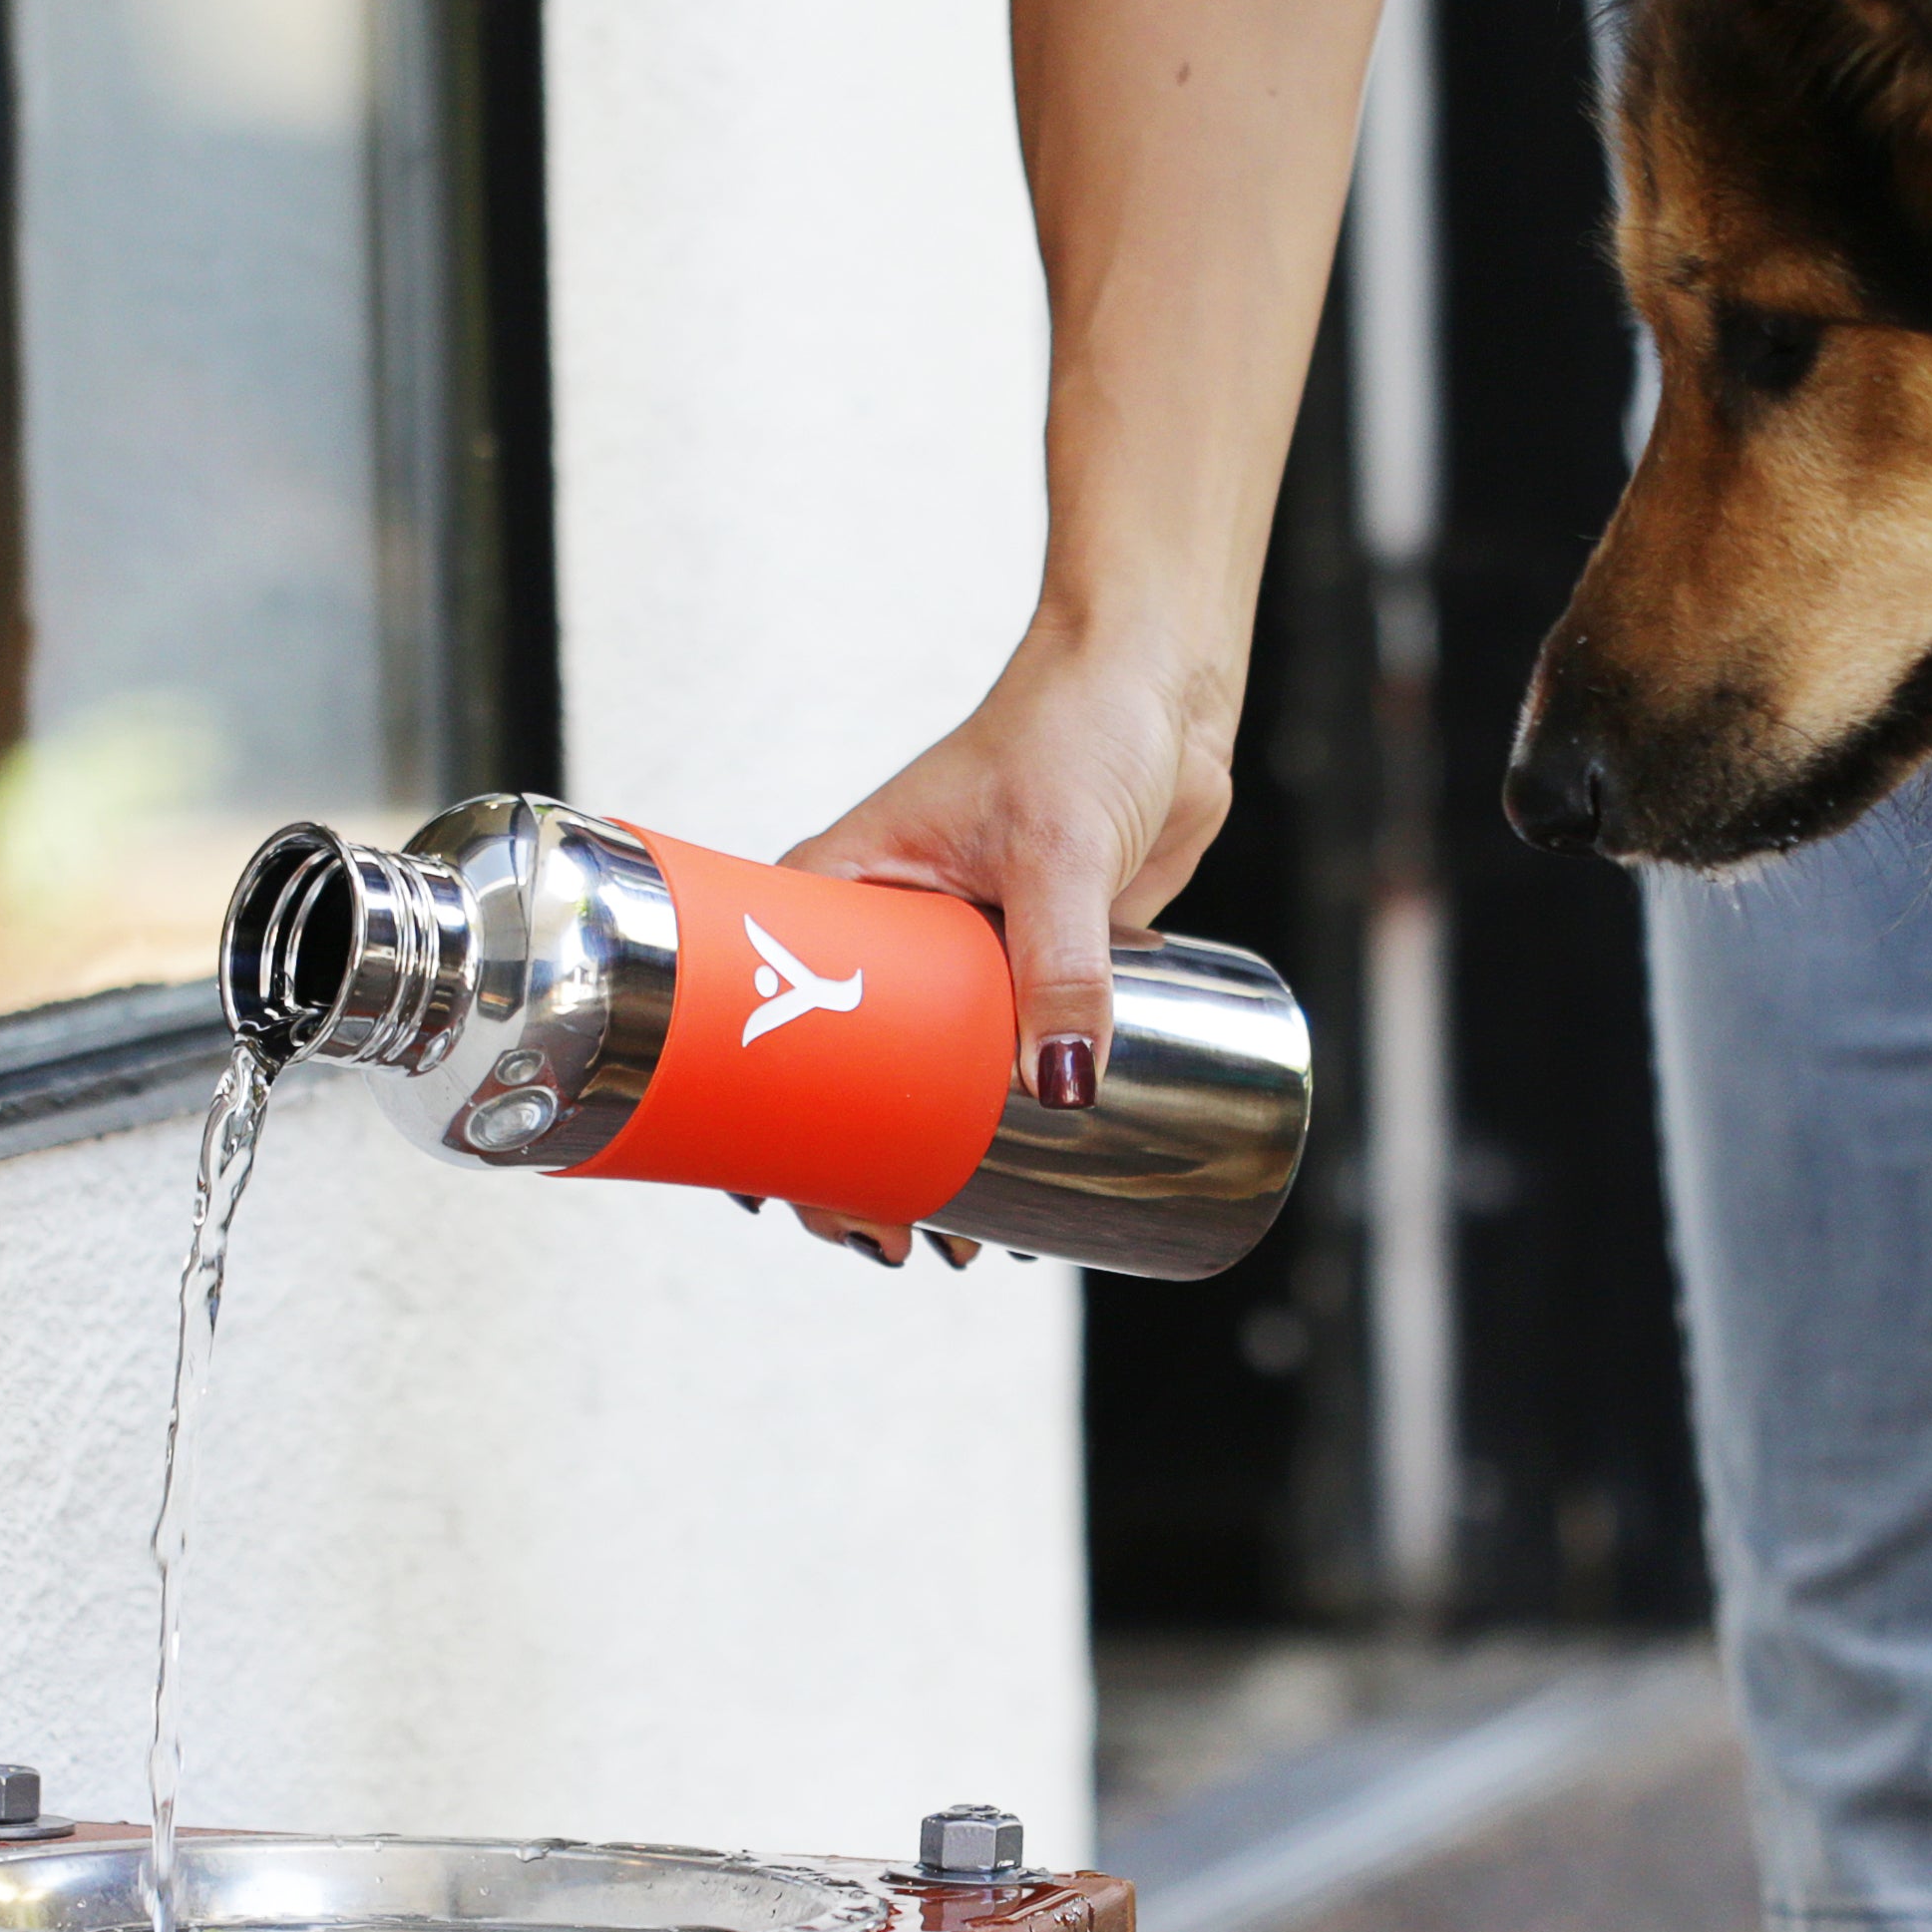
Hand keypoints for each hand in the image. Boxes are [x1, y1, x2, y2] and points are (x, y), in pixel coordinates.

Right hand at [764, 612, 1236, 1266]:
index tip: (798, 1199)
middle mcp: (887, 931)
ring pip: (926, 1082)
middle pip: (843, 1073)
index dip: (771, 1118)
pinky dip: (1003, 1128)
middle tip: (898, 1246)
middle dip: (860, 1169)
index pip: (768, 1014)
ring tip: (967, 1244)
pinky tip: (1030, 1192)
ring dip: (935, 1163)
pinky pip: (1000, 1063)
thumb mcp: (1061, 850)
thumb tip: (1067, 1087)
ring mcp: (958, 956)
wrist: (1164, 685)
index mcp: (843, 888)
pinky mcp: (1030, 966)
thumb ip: (1065, 963)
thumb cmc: (1081, 723)